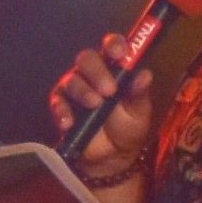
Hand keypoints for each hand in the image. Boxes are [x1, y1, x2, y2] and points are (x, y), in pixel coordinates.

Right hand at [48, 34, 159, 188]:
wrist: (112, 156)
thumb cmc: (128, 128)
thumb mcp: (139, 112)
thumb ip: (140, 94)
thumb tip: (144, 75)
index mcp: (114, 69)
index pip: (111, 47)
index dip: (113, 45)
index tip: (119, 53)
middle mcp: (91, 74)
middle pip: (86, 59)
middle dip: (96, 71)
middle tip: (109, 90)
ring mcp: (74, 89)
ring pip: (71, 80)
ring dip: (82, 90)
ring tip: (94, 105)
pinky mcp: (61, 106)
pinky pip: (57, 103)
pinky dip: (62, 111)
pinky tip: (70, 122)